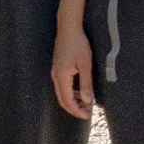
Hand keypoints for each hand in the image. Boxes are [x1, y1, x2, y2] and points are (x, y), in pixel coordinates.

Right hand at [52, 0, 94, 120]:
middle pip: (62, 100)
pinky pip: (62, 86)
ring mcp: (55, 72)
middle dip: (74, 108)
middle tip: (86, 113)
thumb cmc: (78, 44)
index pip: (68, 101)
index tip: (87, 116)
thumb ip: (86, 83)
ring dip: (72, 101)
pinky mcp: (57, 68)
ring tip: (85, 103)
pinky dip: (70, 93)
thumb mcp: (85, 64)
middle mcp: (55, 76)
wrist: (68, 28)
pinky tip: (80, 91)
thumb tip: (88, 101)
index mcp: (62, 77)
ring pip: (61, 93)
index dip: (77, 110)